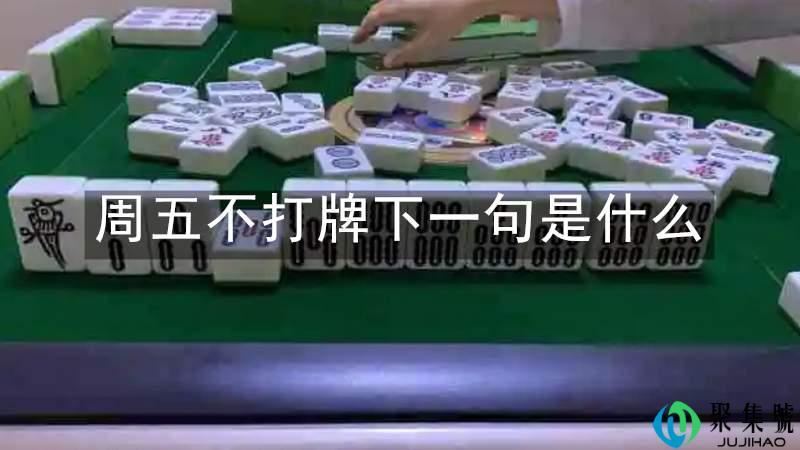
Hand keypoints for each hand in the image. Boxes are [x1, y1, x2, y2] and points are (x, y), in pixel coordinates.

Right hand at [353, 0, 486, 67]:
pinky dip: (391, 10)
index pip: (373, 18)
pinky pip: (398, 1)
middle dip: (368, 22)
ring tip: (378, 29)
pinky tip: (400, 19)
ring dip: (379, 15)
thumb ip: (407, 53)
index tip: (357, 41)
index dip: (362, 30)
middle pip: (377, 8)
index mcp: (399, 8)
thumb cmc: (450, 19)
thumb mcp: (429, 41)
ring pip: (387, 3)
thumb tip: (386, 62)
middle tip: (365, 37)